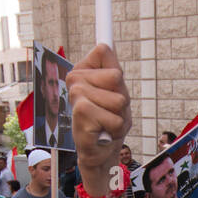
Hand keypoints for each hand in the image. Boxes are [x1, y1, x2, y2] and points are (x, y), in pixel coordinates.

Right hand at [66, 44, 131, 193]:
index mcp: (82, 71)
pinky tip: (102, 132)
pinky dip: (115, 128)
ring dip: (120, 116)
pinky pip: (115, 117)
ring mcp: (76, 95)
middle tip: (111, 111)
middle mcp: (75, 80)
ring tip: (107, 122)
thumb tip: (104, 43)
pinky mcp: (81, 112)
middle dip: (122, 98)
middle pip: (116, 76)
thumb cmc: (108, 121)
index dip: (112, 61)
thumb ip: (112, 68)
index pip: (103, 50)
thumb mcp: (117, 91)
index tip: (109, 52)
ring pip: (118, 98)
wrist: (99, 153)